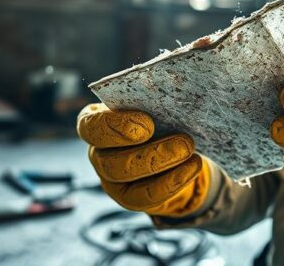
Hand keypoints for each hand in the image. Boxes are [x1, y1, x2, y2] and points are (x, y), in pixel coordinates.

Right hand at [77, 103, 212, 217]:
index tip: (148, 124)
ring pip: (127, 178)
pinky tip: (193, 166)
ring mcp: (110, 179)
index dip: (115, 126)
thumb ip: (153, 95)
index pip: (90, 126)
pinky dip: (172, 182)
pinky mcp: (129, 197)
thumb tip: (179, 86)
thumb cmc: (155, 113)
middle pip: (110, 161)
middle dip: (150, 152)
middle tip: (184, 141)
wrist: (168, 142)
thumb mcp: (151, 101)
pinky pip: (146, 196)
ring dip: (162, 164)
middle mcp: (97, 152)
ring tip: (190, 150)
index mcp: (95, 123)